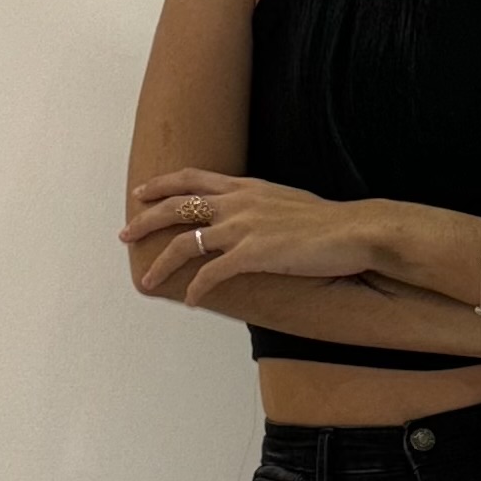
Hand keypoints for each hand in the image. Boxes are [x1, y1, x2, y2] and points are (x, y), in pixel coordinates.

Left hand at [120, 170, 368, 306]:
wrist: (355, 230)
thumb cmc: (329, 223)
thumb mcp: (288, 201)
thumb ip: (261, 206)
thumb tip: (249, 218)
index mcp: (247, 187)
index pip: (192, 179)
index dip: (162, 185)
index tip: (141, 193)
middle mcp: (239, 202)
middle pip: (177, 205)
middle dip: (145, 220)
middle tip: (124, 234)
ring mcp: (244, 228)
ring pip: (186, 242)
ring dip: (162, 263)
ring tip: (147, 279)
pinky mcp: (255, 254)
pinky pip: (213, 274)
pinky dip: (197, 289)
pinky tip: (189, 301)